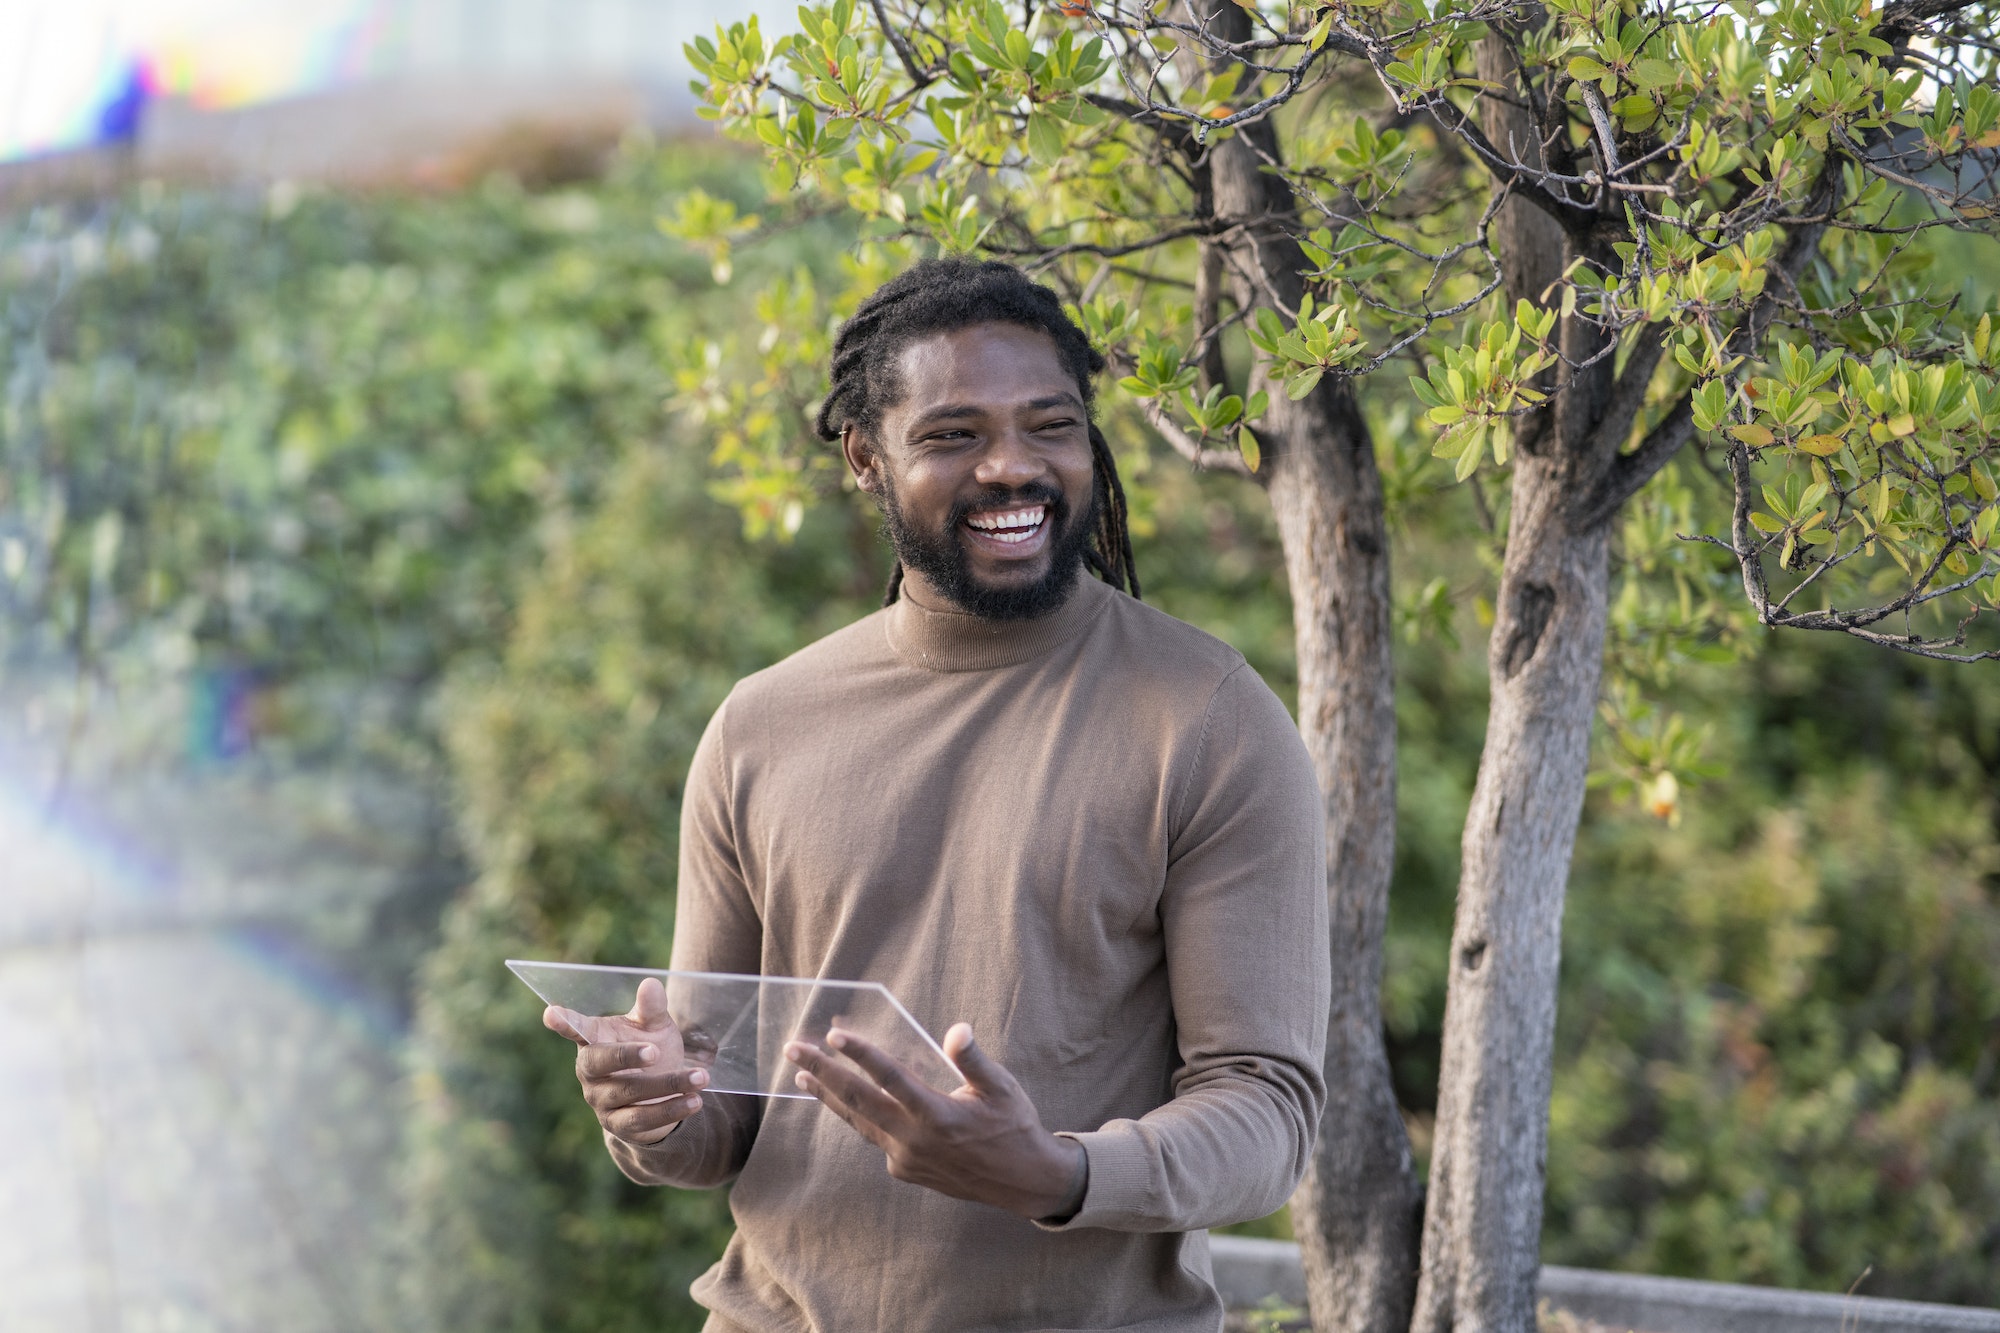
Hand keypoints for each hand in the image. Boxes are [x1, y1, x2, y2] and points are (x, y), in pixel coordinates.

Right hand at [545, 976, 708, 1146]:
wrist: (660, 1095)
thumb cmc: (650, 1050)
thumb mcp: (653, 1027)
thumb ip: (651, 1008)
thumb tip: (650, 984)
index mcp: (594, 1040)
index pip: (576, 1028)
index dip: (564, 1022)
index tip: (551, 1014)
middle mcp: (590, 1072)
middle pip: (599, 1062)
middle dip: (626, 1056)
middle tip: (655, 1051)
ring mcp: (601, 1100)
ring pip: (630, 1092)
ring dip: (668, 1085)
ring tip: (700, 1077)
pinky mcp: (618, 1125)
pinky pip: (643, 1119)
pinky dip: (671, 1109)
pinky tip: (694, 1100)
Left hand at [785, 1022, 1085, 1219]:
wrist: (1022, 1182)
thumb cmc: (1014, 1127)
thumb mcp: (1002, 1088)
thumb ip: (974, 1060)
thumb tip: (956, 1030)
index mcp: (937, 1115)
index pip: (890, 1078)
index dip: (861, 1055)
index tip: (834, 1035)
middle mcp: (914, 1139)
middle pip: (858, 1101)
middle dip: (823, 1073)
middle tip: (794, 1049)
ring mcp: (906, 1158)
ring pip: (859, 1122)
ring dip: (828, 1097)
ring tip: (802, 1075)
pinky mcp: (905, 1170)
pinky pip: (876, 1138)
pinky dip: (858, 1117)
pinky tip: (849, 1101)